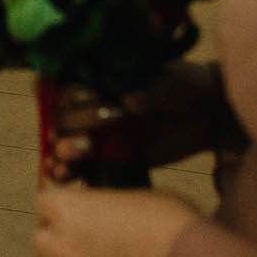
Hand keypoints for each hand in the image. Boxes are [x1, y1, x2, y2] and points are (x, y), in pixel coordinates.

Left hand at [33, 185, 196, 256]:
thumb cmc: (169, 223)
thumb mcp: (137, 198)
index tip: (77, 213)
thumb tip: (107, 215)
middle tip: (85, 244)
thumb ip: (107, 207)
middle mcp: (60, 245)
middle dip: (58, 242)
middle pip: (40, 243)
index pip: (42, 204)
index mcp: (68, 209)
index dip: (60, 209)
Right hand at [48, 61, 232, 181]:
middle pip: (61, 118)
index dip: (48, 89)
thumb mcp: (174, 84)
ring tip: (64, 169)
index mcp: (101, 78)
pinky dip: (73, 173)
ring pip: (66, 143)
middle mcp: (94, 104)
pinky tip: (69, 179)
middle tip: (85, 146)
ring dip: (60, 156)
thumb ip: (152, 92)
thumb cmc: (188, 86)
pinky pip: (85, 166)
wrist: (210, 115)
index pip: (63, 81)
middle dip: (65, 132)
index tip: (45, 97)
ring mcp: (101, 132)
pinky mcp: (112, 156)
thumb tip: (129, 100)